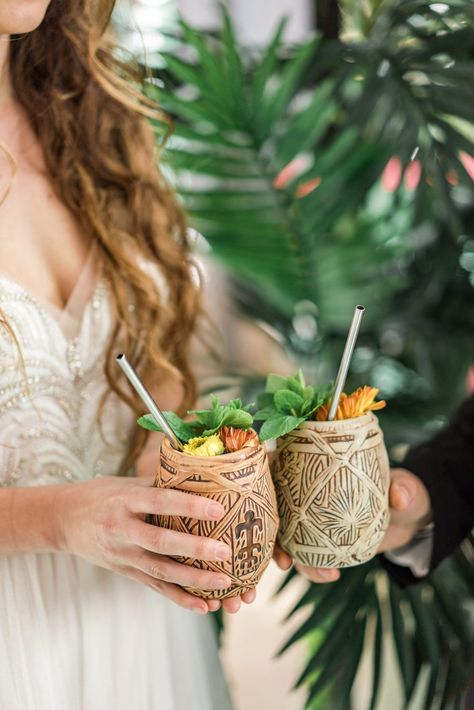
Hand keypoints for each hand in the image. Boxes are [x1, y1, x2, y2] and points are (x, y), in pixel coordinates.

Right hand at [55, 476, 251, 614]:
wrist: (64, 520)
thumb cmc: (102, 494)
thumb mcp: (127, 483)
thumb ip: (160, 483)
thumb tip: (201, 475)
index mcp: (124, 501)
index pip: (159, 502)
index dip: (188, 505)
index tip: (218, 509)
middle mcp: (122, 530)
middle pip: (160, 542)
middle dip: (194, 549)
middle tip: (226, 552)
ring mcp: (122, 555)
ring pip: (160, 571)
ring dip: (193, 580)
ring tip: (224, 584)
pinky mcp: (125, 571)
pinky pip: (155, 587)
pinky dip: (179, 598)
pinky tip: (203, 606)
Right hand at [273, 468, 431, 583]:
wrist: (408, 520)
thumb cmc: (401, 491)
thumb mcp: (405, 487)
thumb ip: (402, 488)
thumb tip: (399, 496)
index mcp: (313, 459)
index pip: (277, 461)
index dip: (262, 476)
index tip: (265, 495)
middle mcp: (302, 485)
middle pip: (269, 503)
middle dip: (264, 527)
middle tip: (280, 552)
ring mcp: (305, 513)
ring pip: (279, 532)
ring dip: (280, 553)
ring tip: (301, 569)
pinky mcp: (313, 537)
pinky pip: (302, 552)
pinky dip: (308, 566)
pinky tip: (327, 576)